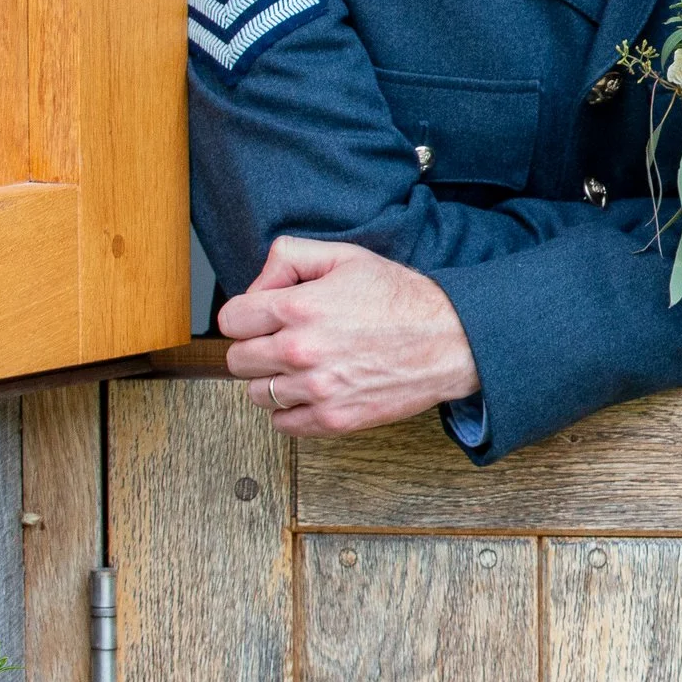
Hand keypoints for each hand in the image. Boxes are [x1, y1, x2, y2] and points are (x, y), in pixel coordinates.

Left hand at [216, 238, 480, 436]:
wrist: (452, 340)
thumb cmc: (403, 299)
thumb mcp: (348, 257)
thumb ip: (291, 257)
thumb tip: (257, 284)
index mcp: (299, 307)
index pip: (230, 320)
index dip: (247, 315)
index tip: (264, 318)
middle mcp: (301, 350)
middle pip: (238, 360)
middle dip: (258, 347)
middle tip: (286, 342)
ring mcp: (316, 389)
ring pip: (257, 394)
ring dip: (275, 381)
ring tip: (305, 367)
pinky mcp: (332, 419)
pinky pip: (282, 423)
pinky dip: (292, 410)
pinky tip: (315, 390)